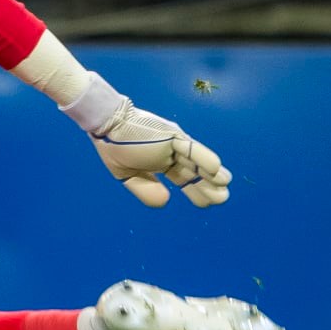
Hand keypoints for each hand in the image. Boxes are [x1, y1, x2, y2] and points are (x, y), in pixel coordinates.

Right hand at [89, 101, 232, 208]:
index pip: (182, 179)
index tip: (205, 204)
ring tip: (225, 185)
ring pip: (196, 162)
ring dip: (211, 174)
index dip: (194, 191)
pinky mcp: (173, 136)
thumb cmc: (113, 146)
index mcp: (160, 162)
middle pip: (192, 172)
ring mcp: (173, 145)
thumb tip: (166, 202)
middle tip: (222, 198)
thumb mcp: (126, 175)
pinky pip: (192, 148)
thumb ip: (144, 190)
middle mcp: (170, 153)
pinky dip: (204, 158)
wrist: (105, 125)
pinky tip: (217, 169)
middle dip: (207, 186)